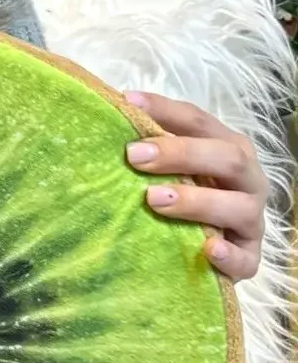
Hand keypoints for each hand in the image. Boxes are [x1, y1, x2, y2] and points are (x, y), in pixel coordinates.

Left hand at [124, 92, 266, 281]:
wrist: (213, 249)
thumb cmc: (187, 195)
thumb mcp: (173, 166)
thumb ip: (154, 144)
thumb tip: (111, 112)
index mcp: (229, 147)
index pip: (200, 121)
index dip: (166, 110)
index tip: (127, 103)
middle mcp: (248, 180)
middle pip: (227, 157)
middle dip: (182, 153)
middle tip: (135, 156)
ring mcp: (251, 220)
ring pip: (239, 207)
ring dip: (197, 202)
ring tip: (154, 199)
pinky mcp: (249, 258)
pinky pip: (245, 259)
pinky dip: (228, 255)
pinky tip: (207, 249)